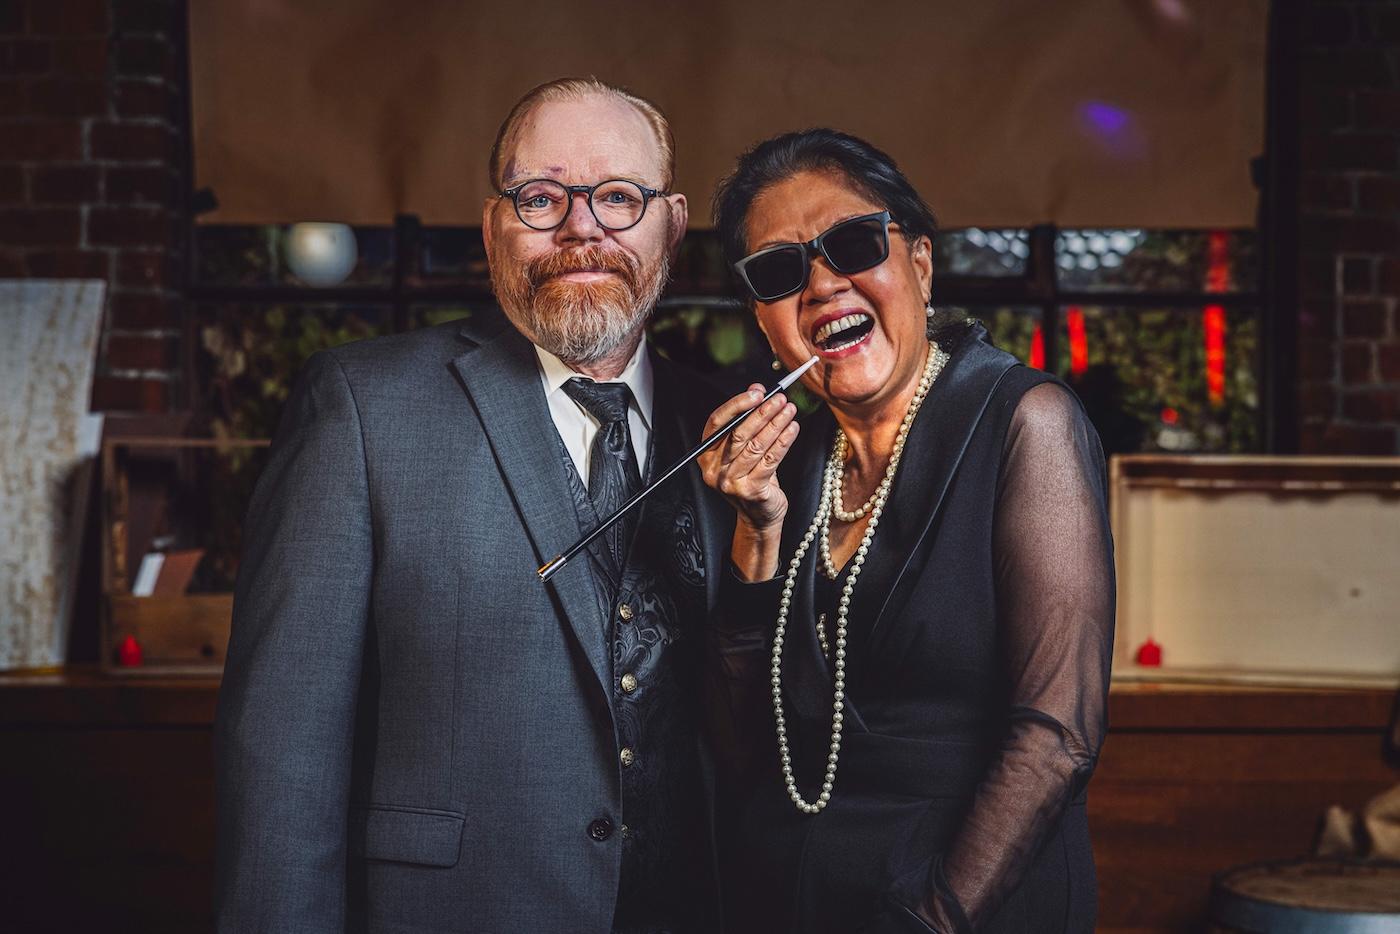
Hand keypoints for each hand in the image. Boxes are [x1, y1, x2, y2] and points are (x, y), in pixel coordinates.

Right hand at [698, 384, 799, 534]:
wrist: (759, 515)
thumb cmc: (751, 477)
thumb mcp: (745, 448)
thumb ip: (747, 419)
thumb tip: (756, 389)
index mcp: (706, 454)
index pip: (716, 422)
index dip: (737, 404)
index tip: (758, 393)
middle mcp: (714, 469)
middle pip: (739, 433)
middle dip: (762, 412)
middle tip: (780, 399)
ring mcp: (731, 482)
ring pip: (756, 445)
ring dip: (776, 424)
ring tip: (790, 411)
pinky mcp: (751, 491)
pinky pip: (770, 460)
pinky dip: (783, 442)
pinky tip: (793, 429)